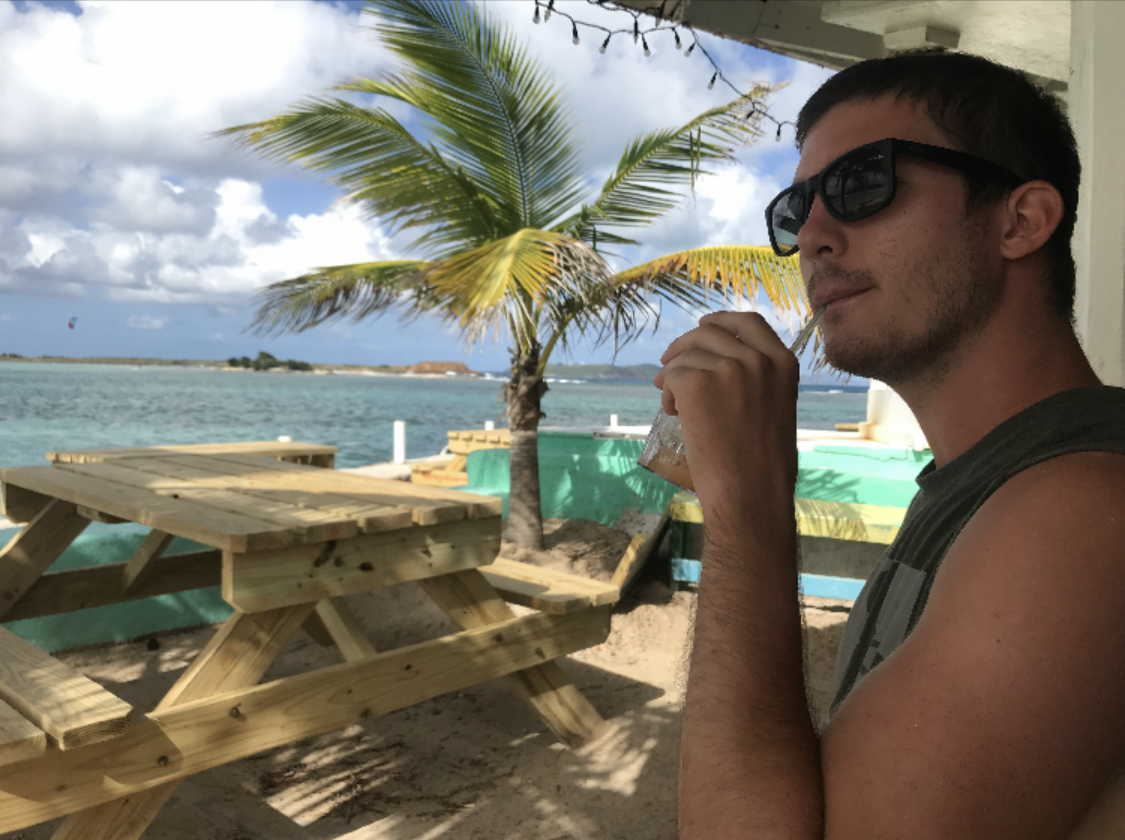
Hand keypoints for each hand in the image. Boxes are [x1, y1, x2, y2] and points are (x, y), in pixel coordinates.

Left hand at [653, 311, 799, 519]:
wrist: (751, 494)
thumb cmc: (765, 466)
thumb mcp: (777, 409)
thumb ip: (758, 382)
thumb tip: (721, 368)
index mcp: (783, 363)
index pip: (748, 323)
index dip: (721, 321)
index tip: (704, 325)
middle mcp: (757, 359)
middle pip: (709, 333)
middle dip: (685, 345)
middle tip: (668, 363)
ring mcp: (727, 369)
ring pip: (686, 356)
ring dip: (673, 376)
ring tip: (672, 403)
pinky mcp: (697, 383)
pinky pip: (672, 376)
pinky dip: (667, 393)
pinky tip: (672, 414)